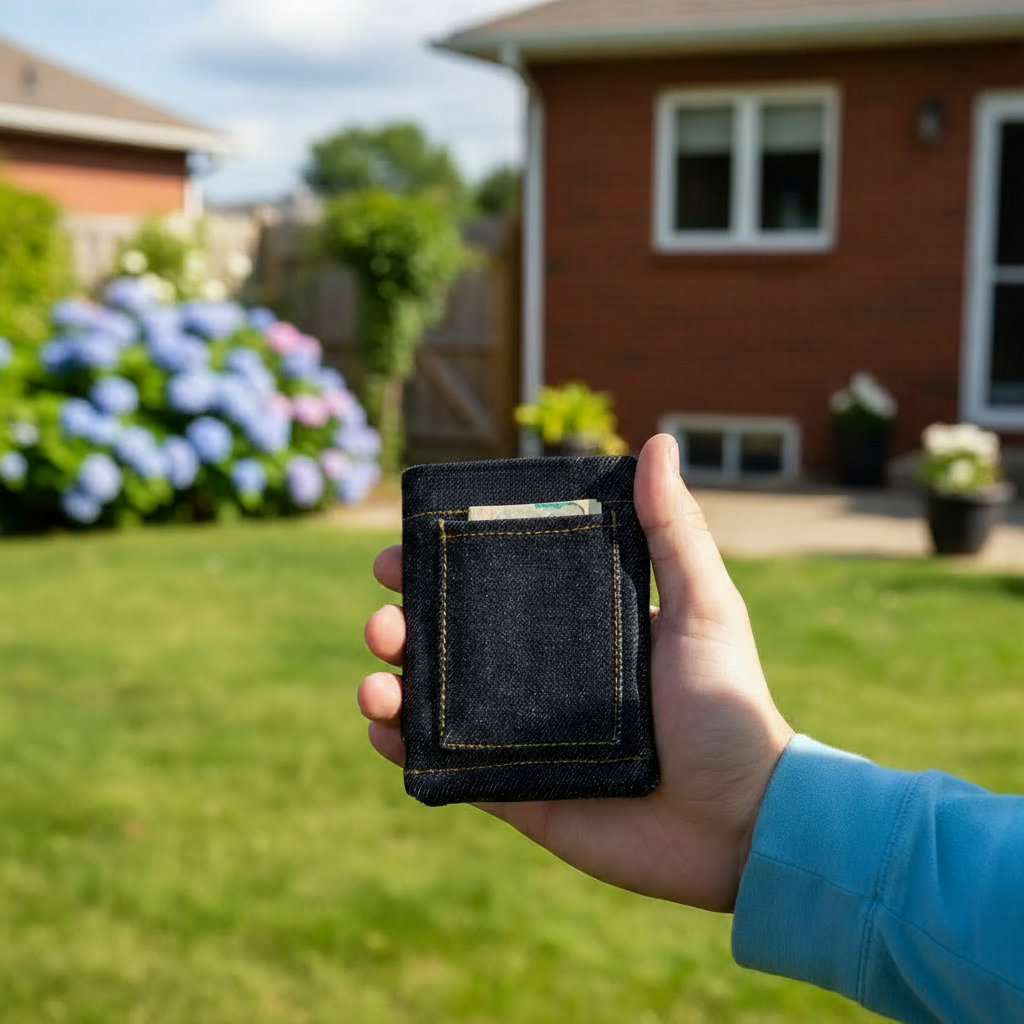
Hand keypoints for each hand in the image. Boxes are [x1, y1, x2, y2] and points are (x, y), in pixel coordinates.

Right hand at [359, 434, 792, 911]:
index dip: (441, 565)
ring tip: (376, 678)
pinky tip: (381, 728)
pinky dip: (404, 748)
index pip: (493, 586)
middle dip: (402, 623)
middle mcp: (541, 676)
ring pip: (435, 702)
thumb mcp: (703, 607)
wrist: (742, 822)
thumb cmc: (728, 706)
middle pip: (450, 640)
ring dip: (390, 682)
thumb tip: (656, 444)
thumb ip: (674, 531)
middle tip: (384, 619)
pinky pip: (446, 767)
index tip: (401, 547)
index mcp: (575, 629)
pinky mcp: (516, 791)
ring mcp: (523, 735)